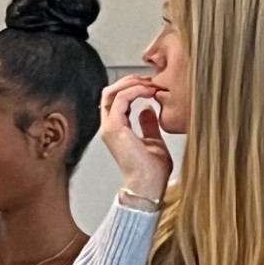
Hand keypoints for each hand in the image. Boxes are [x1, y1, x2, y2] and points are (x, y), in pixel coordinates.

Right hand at [99, 74, 171, 200]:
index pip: (116, 99)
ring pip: (111, 92)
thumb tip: (148, 109)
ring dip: (132, 83)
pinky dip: (135, 90)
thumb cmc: (152, 171)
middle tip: (150, 79)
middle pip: (110, 92)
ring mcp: (109, 127)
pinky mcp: (114, 128)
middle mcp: (109, 127)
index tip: (151, 85)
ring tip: (151, 84)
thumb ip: (148, 124)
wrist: (149, 185)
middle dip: (130, 81)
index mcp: (117, 129)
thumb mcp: (153, 140)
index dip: (132, 87)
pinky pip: (120, 99)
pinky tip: (149, 91)